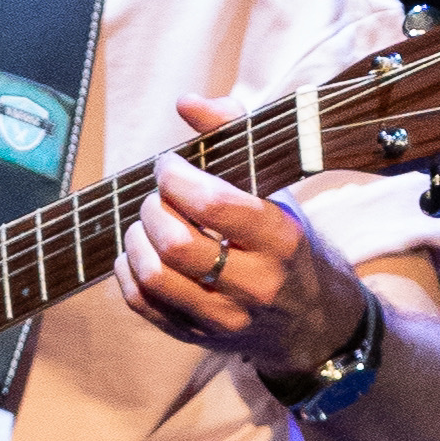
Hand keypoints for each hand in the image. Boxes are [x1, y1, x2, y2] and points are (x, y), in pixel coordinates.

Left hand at [112, 93, 368, 382]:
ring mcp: (224, 318)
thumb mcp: (276, 188)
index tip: (170, 166)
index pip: (214, 205)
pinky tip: (140, 252)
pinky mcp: (197, 337)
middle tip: (158, 196)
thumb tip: (186, 102)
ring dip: (137, 238)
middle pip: (176, 243)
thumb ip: (234, 133)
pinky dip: (128, 270)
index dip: (178, 178)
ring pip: (155, 276)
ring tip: (148, 222)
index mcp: (280, 239)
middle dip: (153, 207)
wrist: (311, 321)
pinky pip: (142, 303)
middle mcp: (255, 284)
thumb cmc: (287, 242)